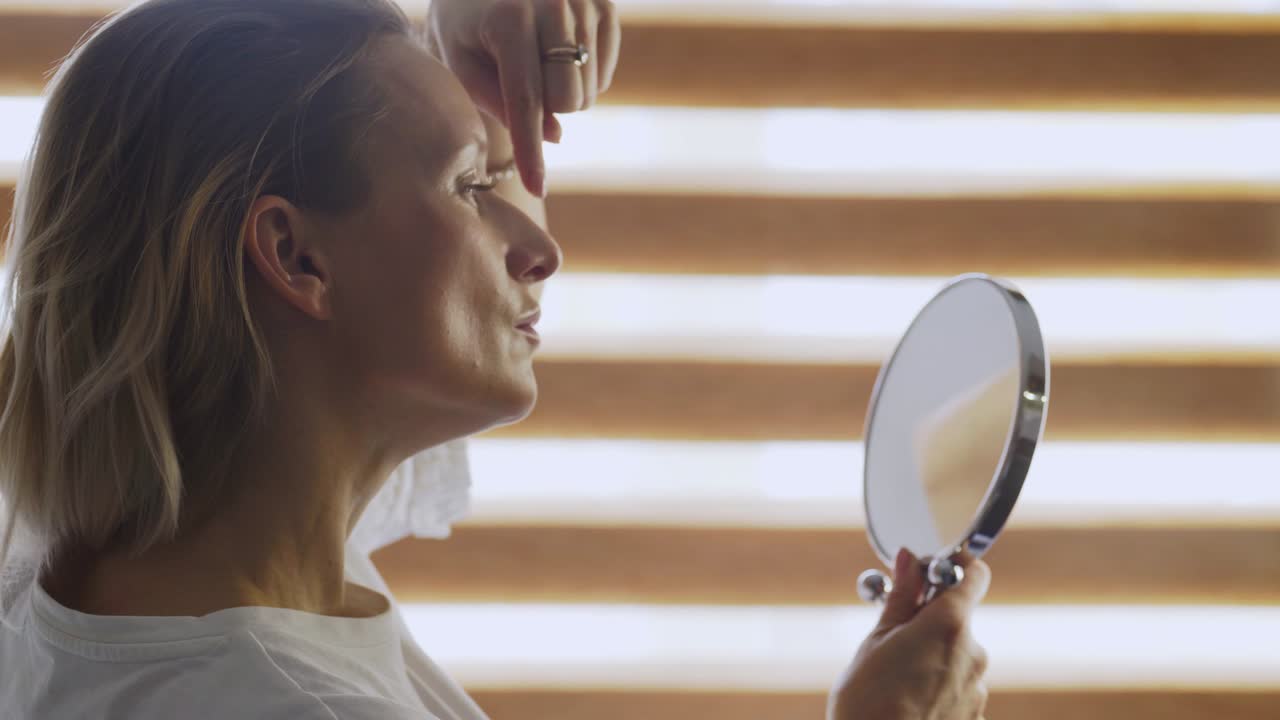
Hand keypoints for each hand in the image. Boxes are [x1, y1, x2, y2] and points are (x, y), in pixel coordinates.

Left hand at [424, 0, 621, 196]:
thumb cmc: (463, 22)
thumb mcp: (461, 60)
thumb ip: (498, 102)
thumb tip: (556, 136)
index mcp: (510, 17)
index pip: (526, 101)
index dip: (529, 151)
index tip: (535, 189)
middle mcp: (554, 1)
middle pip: (568, 101)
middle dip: (545, 109)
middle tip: (518, 84)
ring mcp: (585, 0)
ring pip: (589, 92)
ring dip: (562, 94)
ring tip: (535, 65)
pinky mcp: (606, 3)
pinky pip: (604, 75)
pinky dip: (582, 79)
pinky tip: (557, 57)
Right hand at [828, 549, 991, 719]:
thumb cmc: (869, 701)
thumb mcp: (877, 639)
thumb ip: (901, 596)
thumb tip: (909, 559)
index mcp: (950, 623)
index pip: (973, 574)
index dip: (952, 565)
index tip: (928, 569)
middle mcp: (973, 652)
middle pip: (956, 618)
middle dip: (927, 620)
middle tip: (891, 633)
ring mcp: (977, 687)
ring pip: (954, 655)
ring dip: (930, 655)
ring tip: (893, 676)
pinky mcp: (974, 715)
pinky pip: (956, 686)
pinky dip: (935, 685)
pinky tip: (907, 699)